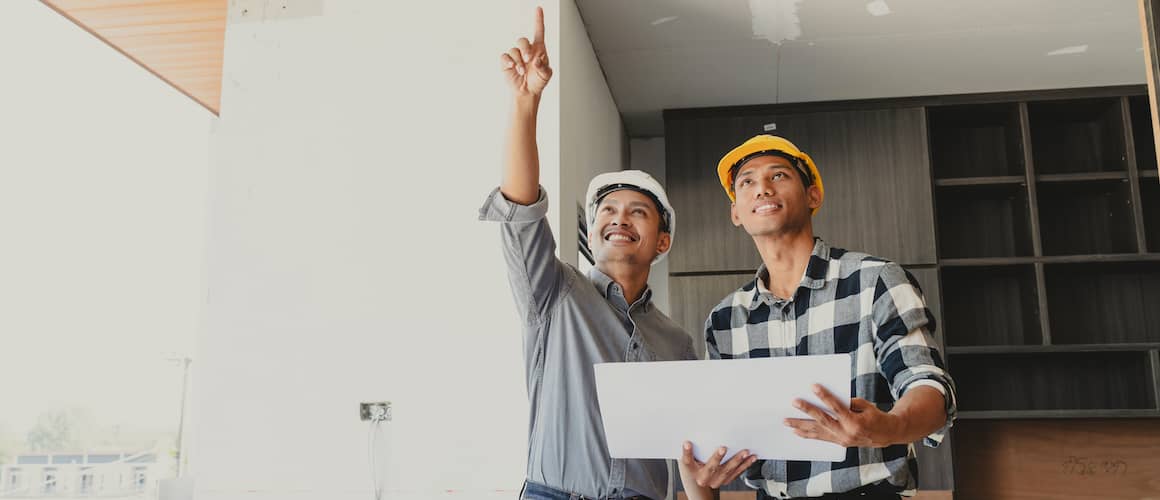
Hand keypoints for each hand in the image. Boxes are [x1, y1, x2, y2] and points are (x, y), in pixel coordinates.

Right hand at [500, 7, 552, 96]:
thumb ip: (543, 67)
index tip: (538, 9)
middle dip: (525, 49)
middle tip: (528, 60)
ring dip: (519, 61)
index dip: (538, 20)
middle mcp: (526, 50)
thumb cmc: (538, 81)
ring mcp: (516, 56)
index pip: (538, 31)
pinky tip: (512, 67)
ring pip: (514, 50)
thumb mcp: (546, 75)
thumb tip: (536, 60)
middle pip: (522, 40)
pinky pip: (505, 56)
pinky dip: (508, 61)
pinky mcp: (507, 62)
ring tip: (522, 72)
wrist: (527, 92)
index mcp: (538, 49)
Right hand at [678, 441, 757, 489]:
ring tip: (745, 452)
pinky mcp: (726, 481)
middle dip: (717, 458)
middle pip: (710, 468)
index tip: (687, 443)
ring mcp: (715, 481)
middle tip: (723, 448)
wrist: (700, 477)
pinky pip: (736, 473)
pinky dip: (745, 465)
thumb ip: (693, 445)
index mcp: (692, 469)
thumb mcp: (691, 455)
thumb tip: (693, 431)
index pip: (687, 461)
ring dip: (737, 461)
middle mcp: (703, 478)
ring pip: (727, 471)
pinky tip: (751, 458)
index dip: (686, 452)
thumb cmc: (696, 461)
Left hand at [784, 384, 901, 447]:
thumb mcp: (865, 406)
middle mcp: (846, 433)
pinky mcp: (839, 443)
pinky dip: (807, 435)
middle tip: (793, 402)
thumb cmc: (875, 416)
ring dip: (800, 426)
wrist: (887, 434)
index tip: (813, 386)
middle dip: (806, 410)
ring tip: (786, 421)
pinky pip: (820, 438)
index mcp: (855, 422)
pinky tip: (796, 431)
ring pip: (817, 432)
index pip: (836, 407)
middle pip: (822, 420)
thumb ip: (847, 403)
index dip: (824, 396)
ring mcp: (841, 440)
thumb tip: (827, 399)